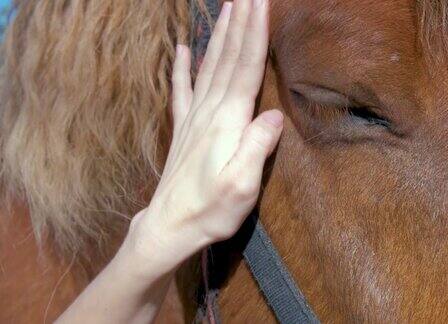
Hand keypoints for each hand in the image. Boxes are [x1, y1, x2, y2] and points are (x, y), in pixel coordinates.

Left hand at [123, 0, 280, 277]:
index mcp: (227, 122)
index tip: (261, 3)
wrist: (169, 226)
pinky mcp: (183, 128)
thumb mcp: (242, 187)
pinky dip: (182, 65)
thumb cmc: (210, 211)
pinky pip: (181, 89)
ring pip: (209, 66)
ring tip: (228, 7)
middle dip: (241, 22)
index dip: (255, 34)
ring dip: (220, 34)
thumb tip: (274, 115)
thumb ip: (256, 148)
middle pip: (228, 58)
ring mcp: (193, 117)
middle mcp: (209, 112)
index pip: (245, 68)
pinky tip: (184, 47)